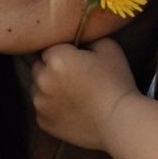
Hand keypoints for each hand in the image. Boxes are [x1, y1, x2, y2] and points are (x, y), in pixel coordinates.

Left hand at [29, 34, 135, 152]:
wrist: (120, 122)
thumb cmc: (117, 83)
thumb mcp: (108, 47)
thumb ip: (85, 36)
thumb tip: (75, 37)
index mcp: (56, 58)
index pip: (48, 47)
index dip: (62, 52)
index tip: (76, 60)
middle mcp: (42, 80)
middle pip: (38, 67)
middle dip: (50, 68)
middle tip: (74, 76)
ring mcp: (40, 103)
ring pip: (37, 88)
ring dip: (49, 88)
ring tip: (72, 94)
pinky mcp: (43, 122)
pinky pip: (41, 108)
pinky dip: (51, 107)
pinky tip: (71, 109)